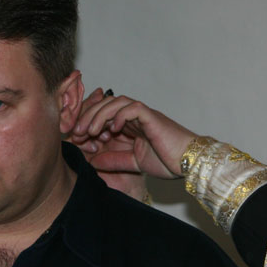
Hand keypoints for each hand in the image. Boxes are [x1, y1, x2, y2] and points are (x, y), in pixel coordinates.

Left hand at [69, 88, 197, 179]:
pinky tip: (112, 129)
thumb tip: (93, 162)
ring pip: (115, 102)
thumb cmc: (169, 162)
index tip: (76, 137)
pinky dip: (119, 115)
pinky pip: (131, 108)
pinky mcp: (151, 116)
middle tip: (76, 132)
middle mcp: (135, 117)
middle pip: (105, 104)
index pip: (103, 115)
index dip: (87, 123)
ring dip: (99, 114)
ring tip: (90, 131)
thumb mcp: (133, 164)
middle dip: (88, 116)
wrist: (190, 163)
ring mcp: (143, 115)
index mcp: (130, 126)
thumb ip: (114, 161)